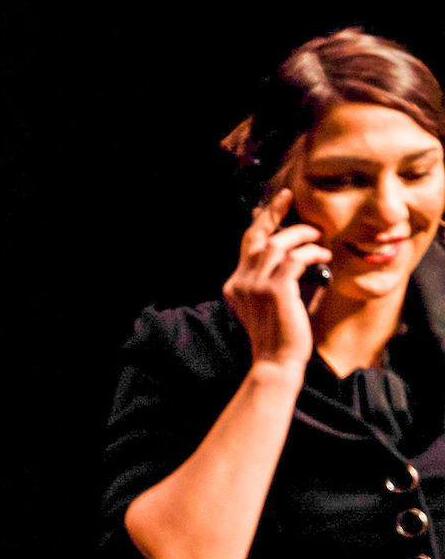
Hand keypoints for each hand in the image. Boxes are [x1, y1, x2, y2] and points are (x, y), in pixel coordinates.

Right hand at [226, 189, 328, 374]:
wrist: (276, 362)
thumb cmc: (279, 337)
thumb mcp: (270, 305)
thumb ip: (275, 281)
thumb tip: (299, 256)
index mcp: (235, 285)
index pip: (247, 245)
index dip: (262, 222)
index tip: (276, 204)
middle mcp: (240, 282)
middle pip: (256, 236)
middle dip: (273, 213)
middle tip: (289, 196)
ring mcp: (255, 286)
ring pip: (276, 243)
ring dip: (301, 235)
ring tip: (319, 235)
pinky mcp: (275, 291)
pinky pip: (295, 259)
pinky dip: (312, 253)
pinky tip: (323, 255)